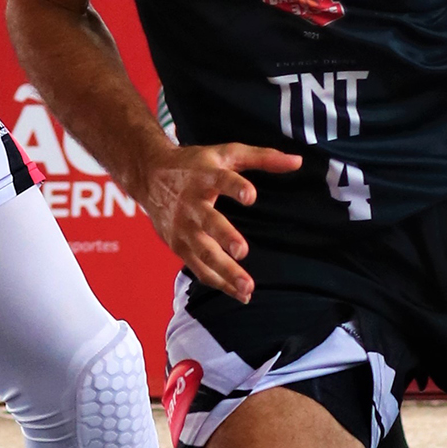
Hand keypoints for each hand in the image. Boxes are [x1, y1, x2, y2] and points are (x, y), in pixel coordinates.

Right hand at [134, 141, 301, 301]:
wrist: (149, 176)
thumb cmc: (193, 165)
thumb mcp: (226, 154)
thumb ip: (262, 158)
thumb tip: (297, 162)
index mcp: (205, 177)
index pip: (221, 181)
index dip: (235, 187)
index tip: (250, 196)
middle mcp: (191, 204)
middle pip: (209, 222)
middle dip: (224, 237)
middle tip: (242, 251)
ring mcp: (183, 228)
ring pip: (204, 253)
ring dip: (225, 271)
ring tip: (247, 288)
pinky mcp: (178, 246)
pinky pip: (199, 268)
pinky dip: (218, 282)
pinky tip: (239, 293)